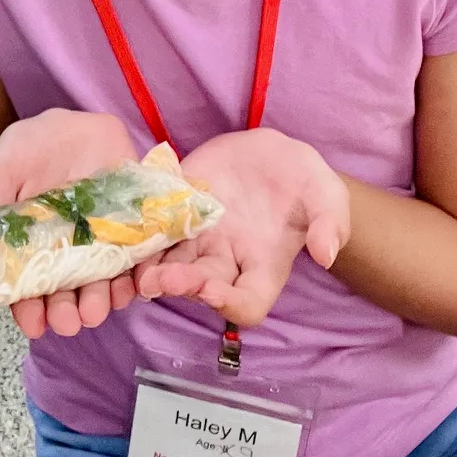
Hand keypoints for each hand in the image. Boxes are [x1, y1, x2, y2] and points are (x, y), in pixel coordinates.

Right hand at [0, 109, 141, 339]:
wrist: (75, 122)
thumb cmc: (31, 147)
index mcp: (33, 245)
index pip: (30, 285)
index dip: (29, 307)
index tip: (32, 324)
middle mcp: (68, 249)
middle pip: (68, 289)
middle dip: (66, 309)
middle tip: (66, 323)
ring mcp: (101, 239)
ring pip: (103, 279)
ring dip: (99, 299)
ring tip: (93, 311)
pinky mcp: (132, 226)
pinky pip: (137, 256)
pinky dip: (135, 274)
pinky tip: (128, 287)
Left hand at [135, 128, 349, 324]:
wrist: (271, 151)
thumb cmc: (304, 180)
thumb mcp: (326, 195)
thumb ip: (331, 223)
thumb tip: (327, 255)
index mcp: (264, 265)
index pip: (248, 303)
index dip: (231, 305)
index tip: (215, 291)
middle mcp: (227, 258)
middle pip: (202, 286)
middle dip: (183, 286)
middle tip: (164, 280)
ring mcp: (198, 237)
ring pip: (171, 264)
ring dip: (153, 272)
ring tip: (140, 271)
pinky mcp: (175, 212)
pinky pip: (153, 231)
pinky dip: (139, 238)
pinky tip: (126, 235)